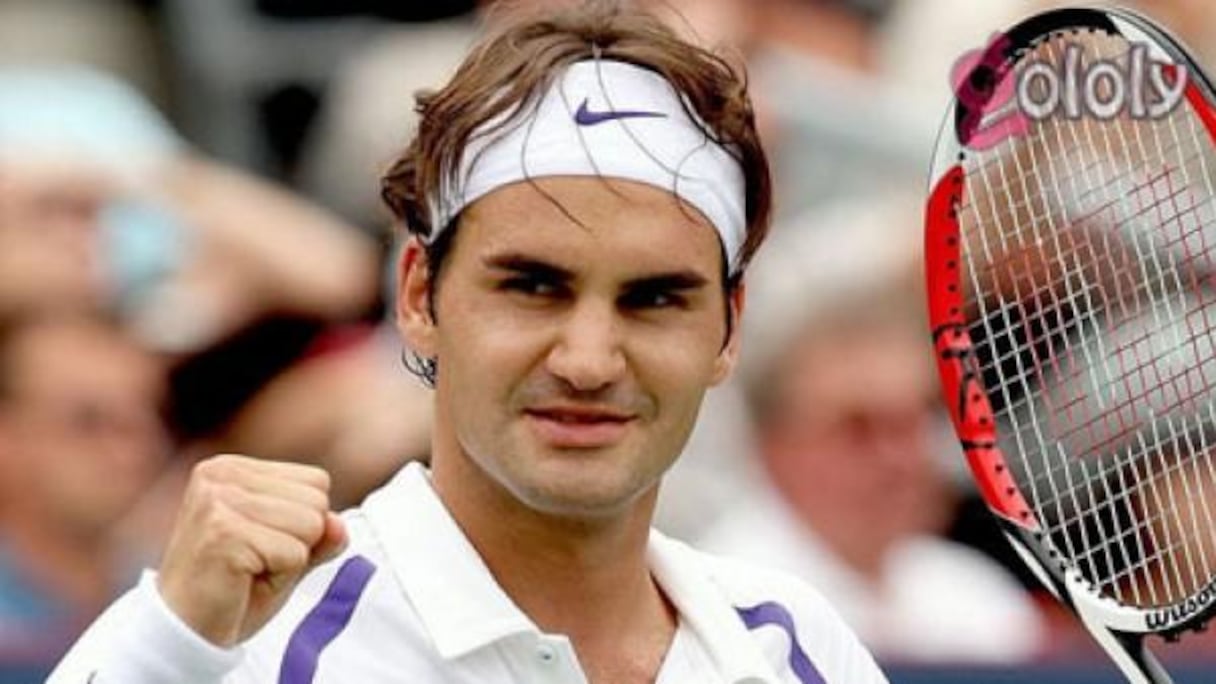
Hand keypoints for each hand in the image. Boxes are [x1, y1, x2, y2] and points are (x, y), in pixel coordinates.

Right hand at [156, 454, 346, 645]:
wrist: (184, 633)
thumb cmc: (234, 590)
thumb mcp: (289, 554)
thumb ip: (320, 534)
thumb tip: (339, 524)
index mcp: (234, 468)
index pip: (317, 481)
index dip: (303, 525)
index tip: (261, 546)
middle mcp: (222, 475)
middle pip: (317, 501)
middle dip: (299, 542)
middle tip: (254, 564)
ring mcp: (219, 500)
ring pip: (311, 525)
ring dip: (289, 562)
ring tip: (248, 571)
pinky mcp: (223, 532)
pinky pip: (294, 554)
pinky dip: (279, 578)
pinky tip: (241, 581)